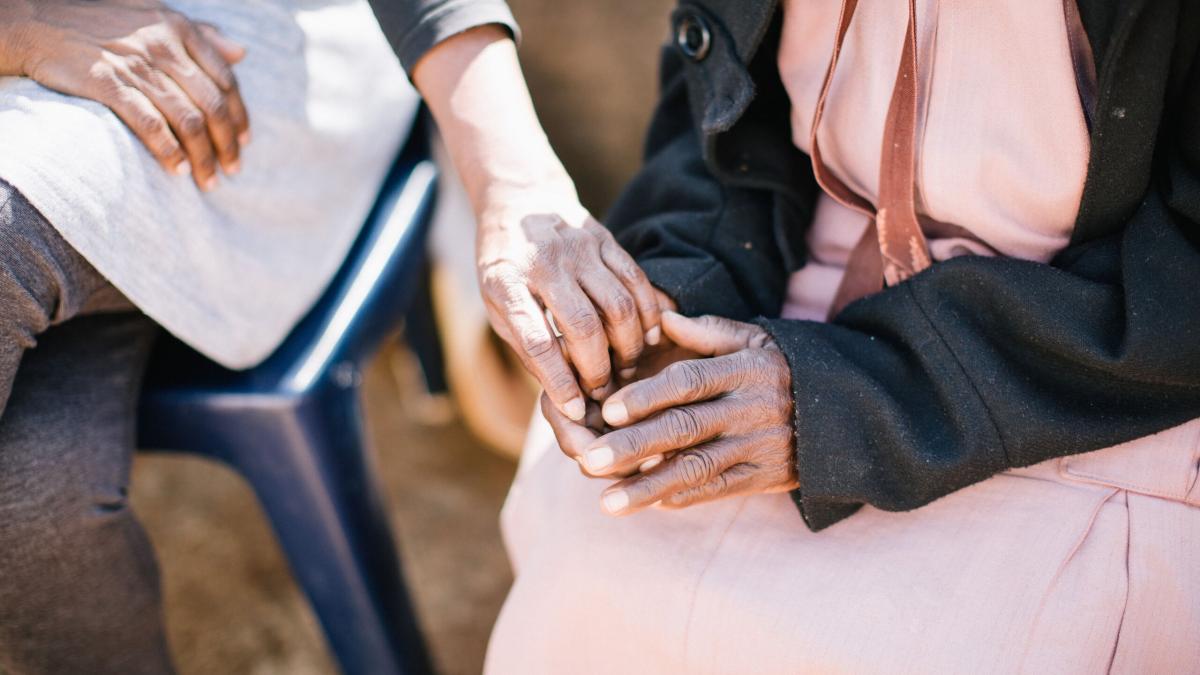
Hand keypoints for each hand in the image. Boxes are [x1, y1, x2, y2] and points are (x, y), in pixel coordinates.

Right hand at [0, 0, 249, 189]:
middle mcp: (163, 46)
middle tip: (232, 169)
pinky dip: (169, 151)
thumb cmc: (101, 21)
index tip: (243, 141)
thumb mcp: (154, 14)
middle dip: (227, 144)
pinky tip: (178, 169)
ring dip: (203, 156)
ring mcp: (136, 66)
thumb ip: (200, 33)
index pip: (225, 81)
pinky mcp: (108, 84)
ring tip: (208, 179)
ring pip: (188, 121)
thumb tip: (242, 52)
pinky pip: (151, 125)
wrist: (37, 22)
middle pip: (212, 106)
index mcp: (178, 28)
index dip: (239, 116)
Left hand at [477, 188, 663, 420]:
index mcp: (507, 283)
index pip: (537, 342)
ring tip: (625, 369)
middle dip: (597, 368)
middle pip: (583, 326)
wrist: (520, 201)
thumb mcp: (496, 305)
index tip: (574, 409)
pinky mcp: (605, 239)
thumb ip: (526, 346)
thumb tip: (561, 394)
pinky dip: (648, 315)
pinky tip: (649, 338)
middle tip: (603, 391)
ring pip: (618, 306)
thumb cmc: (506, 265)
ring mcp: (578, 248)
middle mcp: (545, 263)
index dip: (559, 380)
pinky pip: (637, 282)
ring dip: (627, 346)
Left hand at [580, 312, 798, 514]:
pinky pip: (717, 490)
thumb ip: (707, 331)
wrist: (845, 412)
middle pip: (683, 429)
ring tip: (607, 503)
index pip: (687, 383)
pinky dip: (682, 498)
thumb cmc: (783, 368)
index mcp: (742, 370)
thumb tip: (661, 317)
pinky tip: (647, 504)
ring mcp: (756, 447)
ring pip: (695, 469)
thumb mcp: (753, 339)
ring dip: (647, 487)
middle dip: (633, 447)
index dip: (645, 397)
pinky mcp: (763, 477)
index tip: (605, 412)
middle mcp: (748, 410)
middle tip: (589, 461)